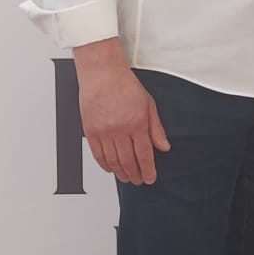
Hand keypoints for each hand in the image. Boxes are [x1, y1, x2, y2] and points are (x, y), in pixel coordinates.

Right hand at [74, 39, 169, 184]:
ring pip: (113, 161)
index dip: (148, 170)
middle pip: (128, 161)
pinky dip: (104, 165)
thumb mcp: (149, 104)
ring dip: (120, 173)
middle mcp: (119, 130)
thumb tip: (163, 147)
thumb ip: (156, 128)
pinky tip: (111, 168)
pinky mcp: (90, 131)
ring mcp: (103, 132)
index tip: (150, 178)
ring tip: (126, 178)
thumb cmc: (125, 85)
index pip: (144, 155)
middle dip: (135, 175)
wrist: (102, 73)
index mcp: (137, 123)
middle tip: (139, 181)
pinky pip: (97, 154)